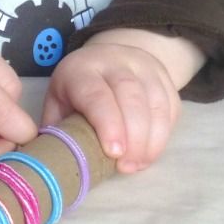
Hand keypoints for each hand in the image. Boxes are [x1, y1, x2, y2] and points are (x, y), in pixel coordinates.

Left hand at [42, 29, 202, 172]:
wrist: (108, 57)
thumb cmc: (76, 91)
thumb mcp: (57, 103)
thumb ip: (56, 129)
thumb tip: (53, 165)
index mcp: (81, 70)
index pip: (97, 95)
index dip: (107, 124)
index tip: (113, 153)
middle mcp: (115, 62)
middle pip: (131, 95)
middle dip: (133, 135)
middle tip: (126, 166)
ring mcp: (144, 67)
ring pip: (156, 101)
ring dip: (151, 138)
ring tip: (139, 164)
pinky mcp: (164, 77)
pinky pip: (171, 106)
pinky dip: (164, 133)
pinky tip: (150, 153)